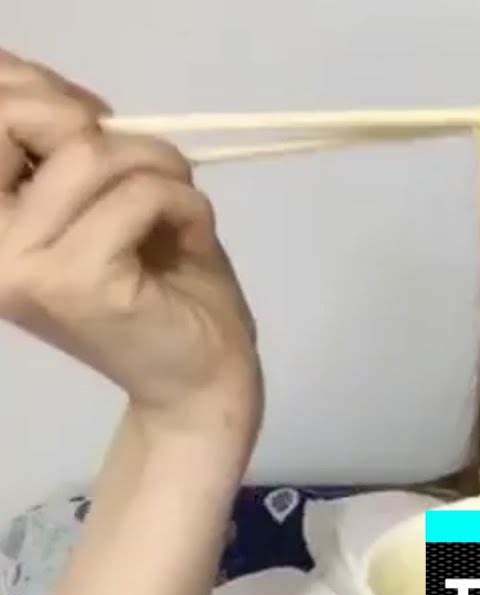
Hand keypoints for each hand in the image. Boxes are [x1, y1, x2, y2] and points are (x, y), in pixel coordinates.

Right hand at [0, 51, 261, 442]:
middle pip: (20, 116)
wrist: (199, 374)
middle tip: (148, 168)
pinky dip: (188, 205)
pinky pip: (140, 195)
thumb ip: (63, 143)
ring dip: (163, 168)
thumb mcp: (103, 196)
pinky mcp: (75, 282)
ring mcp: (19, 264)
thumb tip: (32, 75)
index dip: (48, 95)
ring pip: (94, 155)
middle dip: (100, 125)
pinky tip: (192, 240)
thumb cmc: (159, 280)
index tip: (99, 126)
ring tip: (179, 210)